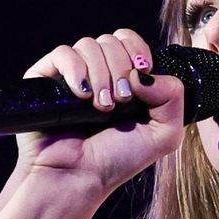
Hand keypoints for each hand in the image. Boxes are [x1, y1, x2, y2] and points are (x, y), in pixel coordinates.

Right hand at [17, 29, 184, 194]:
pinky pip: (63, 53)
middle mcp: (98, 72)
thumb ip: (173, 96)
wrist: (77, 178)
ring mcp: (71, 75)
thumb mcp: (164, 133)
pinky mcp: (45, 79)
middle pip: (112, 40)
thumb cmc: (117, 159)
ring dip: (101, 75)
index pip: (129, 40)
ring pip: (89, 45)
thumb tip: (142, 71)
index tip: (141, 73)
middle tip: (121, 101)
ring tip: (101, 107)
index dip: (137, 50)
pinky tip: (82, 94)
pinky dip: (76, 70)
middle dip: (121, 68)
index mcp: (124, 79)